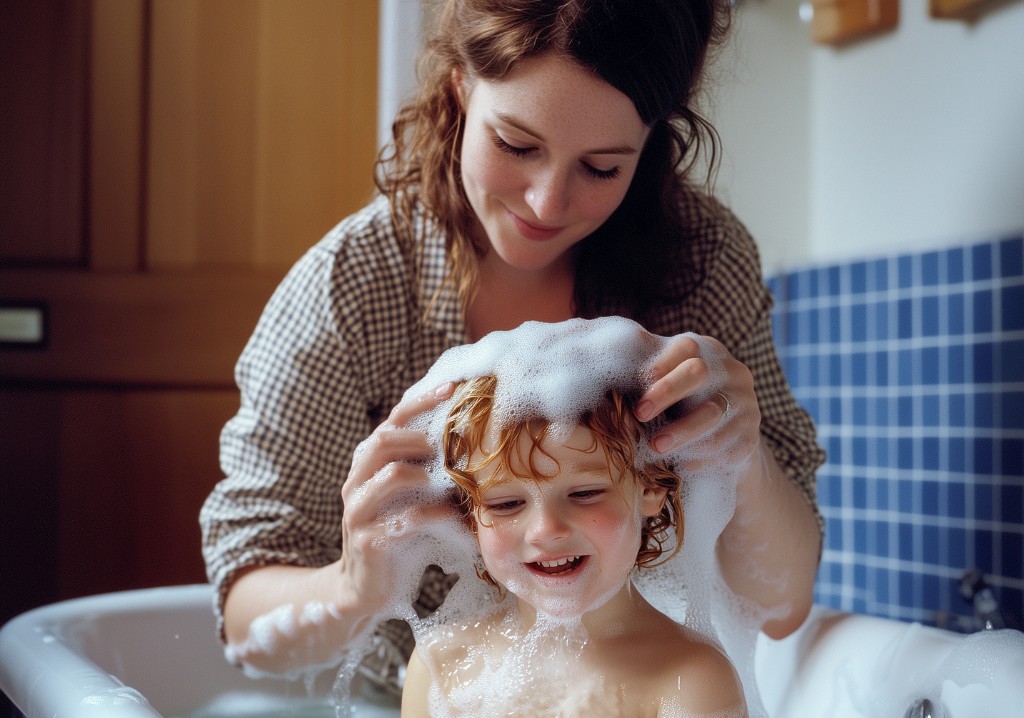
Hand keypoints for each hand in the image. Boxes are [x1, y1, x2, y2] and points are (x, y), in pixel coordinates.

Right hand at [338, 382, 456, 611]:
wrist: (365, 590)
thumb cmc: (398, 537)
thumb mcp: (411, 498)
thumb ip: (429, 470)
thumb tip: (476, 440)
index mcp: (367, 464)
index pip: (391, 420)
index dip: (420, 401)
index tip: (453, 387)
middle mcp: (356, 481)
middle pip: (383, 439)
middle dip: (422, 435)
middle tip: (454, 439)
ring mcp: (357, 510)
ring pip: (390, 474)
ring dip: (427, 472)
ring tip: (453, 478)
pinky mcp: (367, 540)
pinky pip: (405, 518)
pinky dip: (436, 514)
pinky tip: (455, 518)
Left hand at [634, 334, 760, 473]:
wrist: (726, 440)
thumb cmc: (681, 404)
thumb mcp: (666, 381)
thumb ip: (642, 366)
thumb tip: (599, 350)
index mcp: (708, 353)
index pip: (687, 348)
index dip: (660, 364)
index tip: (637, 383)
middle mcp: (732, 373)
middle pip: (699, 373)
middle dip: (666, 393)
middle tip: (640, 414)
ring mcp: (745, 405)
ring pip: (711, 415)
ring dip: (680, 432)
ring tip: (655, 447)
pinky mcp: (749, 438)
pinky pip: (724, 447)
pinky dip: (698, 456)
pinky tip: (681, 464)